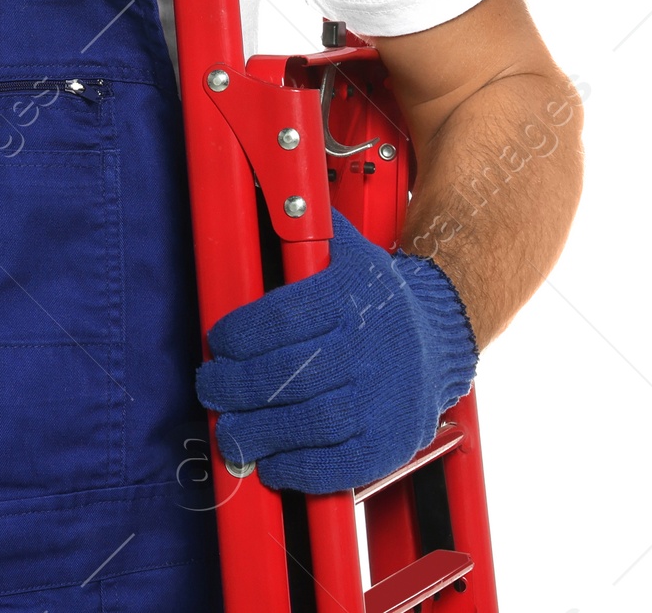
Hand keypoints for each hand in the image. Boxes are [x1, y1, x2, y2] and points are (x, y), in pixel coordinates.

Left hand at [194, 208, 478, 493]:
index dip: (240, 335)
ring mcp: (383, 397)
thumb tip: (256, 182)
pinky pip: (343, 464)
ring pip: (313, 422)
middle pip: (290, 374)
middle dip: (236, 386)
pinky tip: (273, 464)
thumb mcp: (344, 246)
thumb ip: (301, 222)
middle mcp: (368, 347)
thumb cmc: (374, 291)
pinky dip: (302, 470)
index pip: (284, 318)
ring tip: (230, 433)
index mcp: (350, 296)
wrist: (441, 331)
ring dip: (260, 433)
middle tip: (210, 387)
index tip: (217, 342)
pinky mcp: (392, 440)